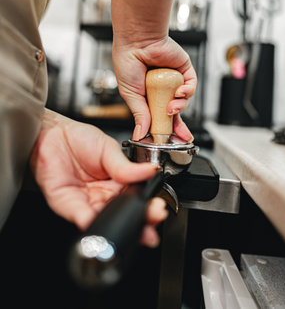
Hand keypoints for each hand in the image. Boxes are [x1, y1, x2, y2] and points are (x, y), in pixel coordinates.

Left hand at [30, 109, 167, 247]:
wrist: (52, 134)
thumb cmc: (79, 138)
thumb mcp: (108, 149)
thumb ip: (127, 166)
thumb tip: (151, 171)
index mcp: (118, 182)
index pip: (136, 198)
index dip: (148, 205)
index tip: (159, 207)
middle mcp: (104, 195)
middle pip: (125, 213)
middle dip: (141, 220)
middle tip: (153, 217)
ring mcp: (88, 202)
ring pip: (107, 220)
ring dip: (121, 224)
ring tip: (135, 224)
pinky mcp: (70, 206)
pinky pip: (84, 218)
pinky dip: (94, 223)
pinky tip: (105, 221)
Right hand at [112, 36, 196, 140]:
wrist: (136, 41)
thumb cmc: (128, 61)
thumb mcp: (131, 94)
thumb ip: (139, 114)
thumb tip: (140, 134)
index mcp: (149, 96)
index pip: (159, 117)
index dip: (165, 129)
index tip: (167, 140)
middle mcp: (163, 89)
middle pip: (176, 112)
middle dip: (180, 126)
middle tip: (182, 136)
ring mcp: (174, 80)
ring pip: (184, 100)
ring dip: (179, 106)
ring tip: (170, 107)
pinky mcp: (184, 70)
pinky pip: (191, 85)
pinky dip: (187, 92)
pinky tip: (179, 93)